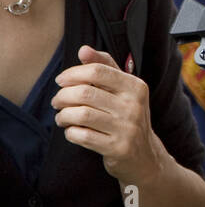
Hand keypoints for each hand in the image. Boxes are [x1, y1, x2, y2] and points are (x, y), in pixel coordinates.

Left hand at [52, 45, 160, 182]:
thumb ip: (104, 67)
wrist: (144, 156)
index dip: (73, 73)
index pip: (98, 71)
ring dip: (64, 115)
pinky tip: (71, 131)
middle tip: (57, 101)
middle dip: (63, 96)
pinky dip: (70, 132)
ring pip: (82, 114)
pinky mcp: (118, 148)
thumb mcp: (123, 90)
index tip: (61, 80)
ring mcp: (127, 128)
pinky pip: (83, 136)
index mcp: (136, 87)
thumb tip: (83, 50)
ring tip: (61, 117)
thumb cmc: (127, 118)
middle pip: (85, 92)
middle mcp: (134, 106)